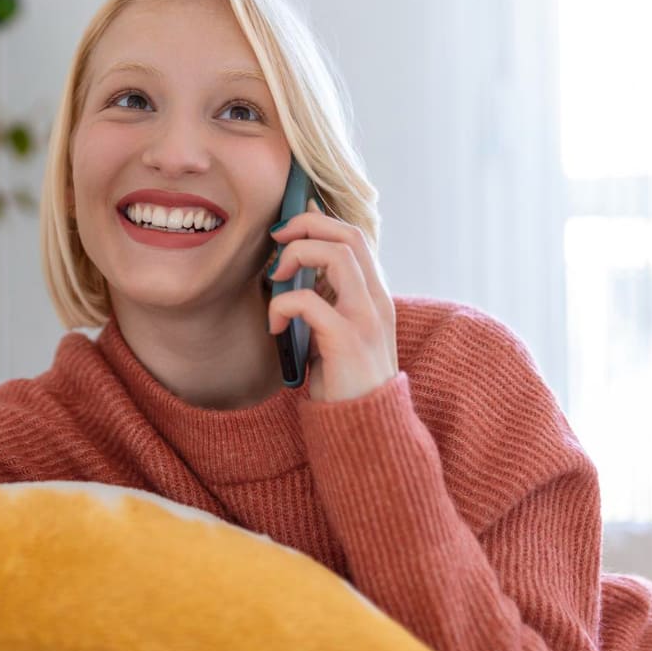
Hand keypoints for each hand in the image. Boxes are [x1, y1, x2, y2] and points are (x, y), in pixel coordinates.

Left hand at [265, 198, 398, 402]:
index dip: (316, 221)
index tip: (285, 229)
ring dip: (295, 257)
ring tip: (276, 282)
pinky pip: (308, 301)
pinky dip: (282, 306)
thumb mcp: (335, 328)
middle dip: (304, 227)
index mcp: (375, 294)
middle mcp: (377, 299)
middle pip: (347, 234)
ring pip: (335, 254)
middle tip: (275, 247)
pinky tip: (275, 328)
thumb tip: (297, 257)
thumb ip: (325, 296)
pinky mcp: (348, 340)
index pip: (354, 235)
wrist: (365, 430)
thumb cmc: (343, 380)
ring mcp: (366, 318)